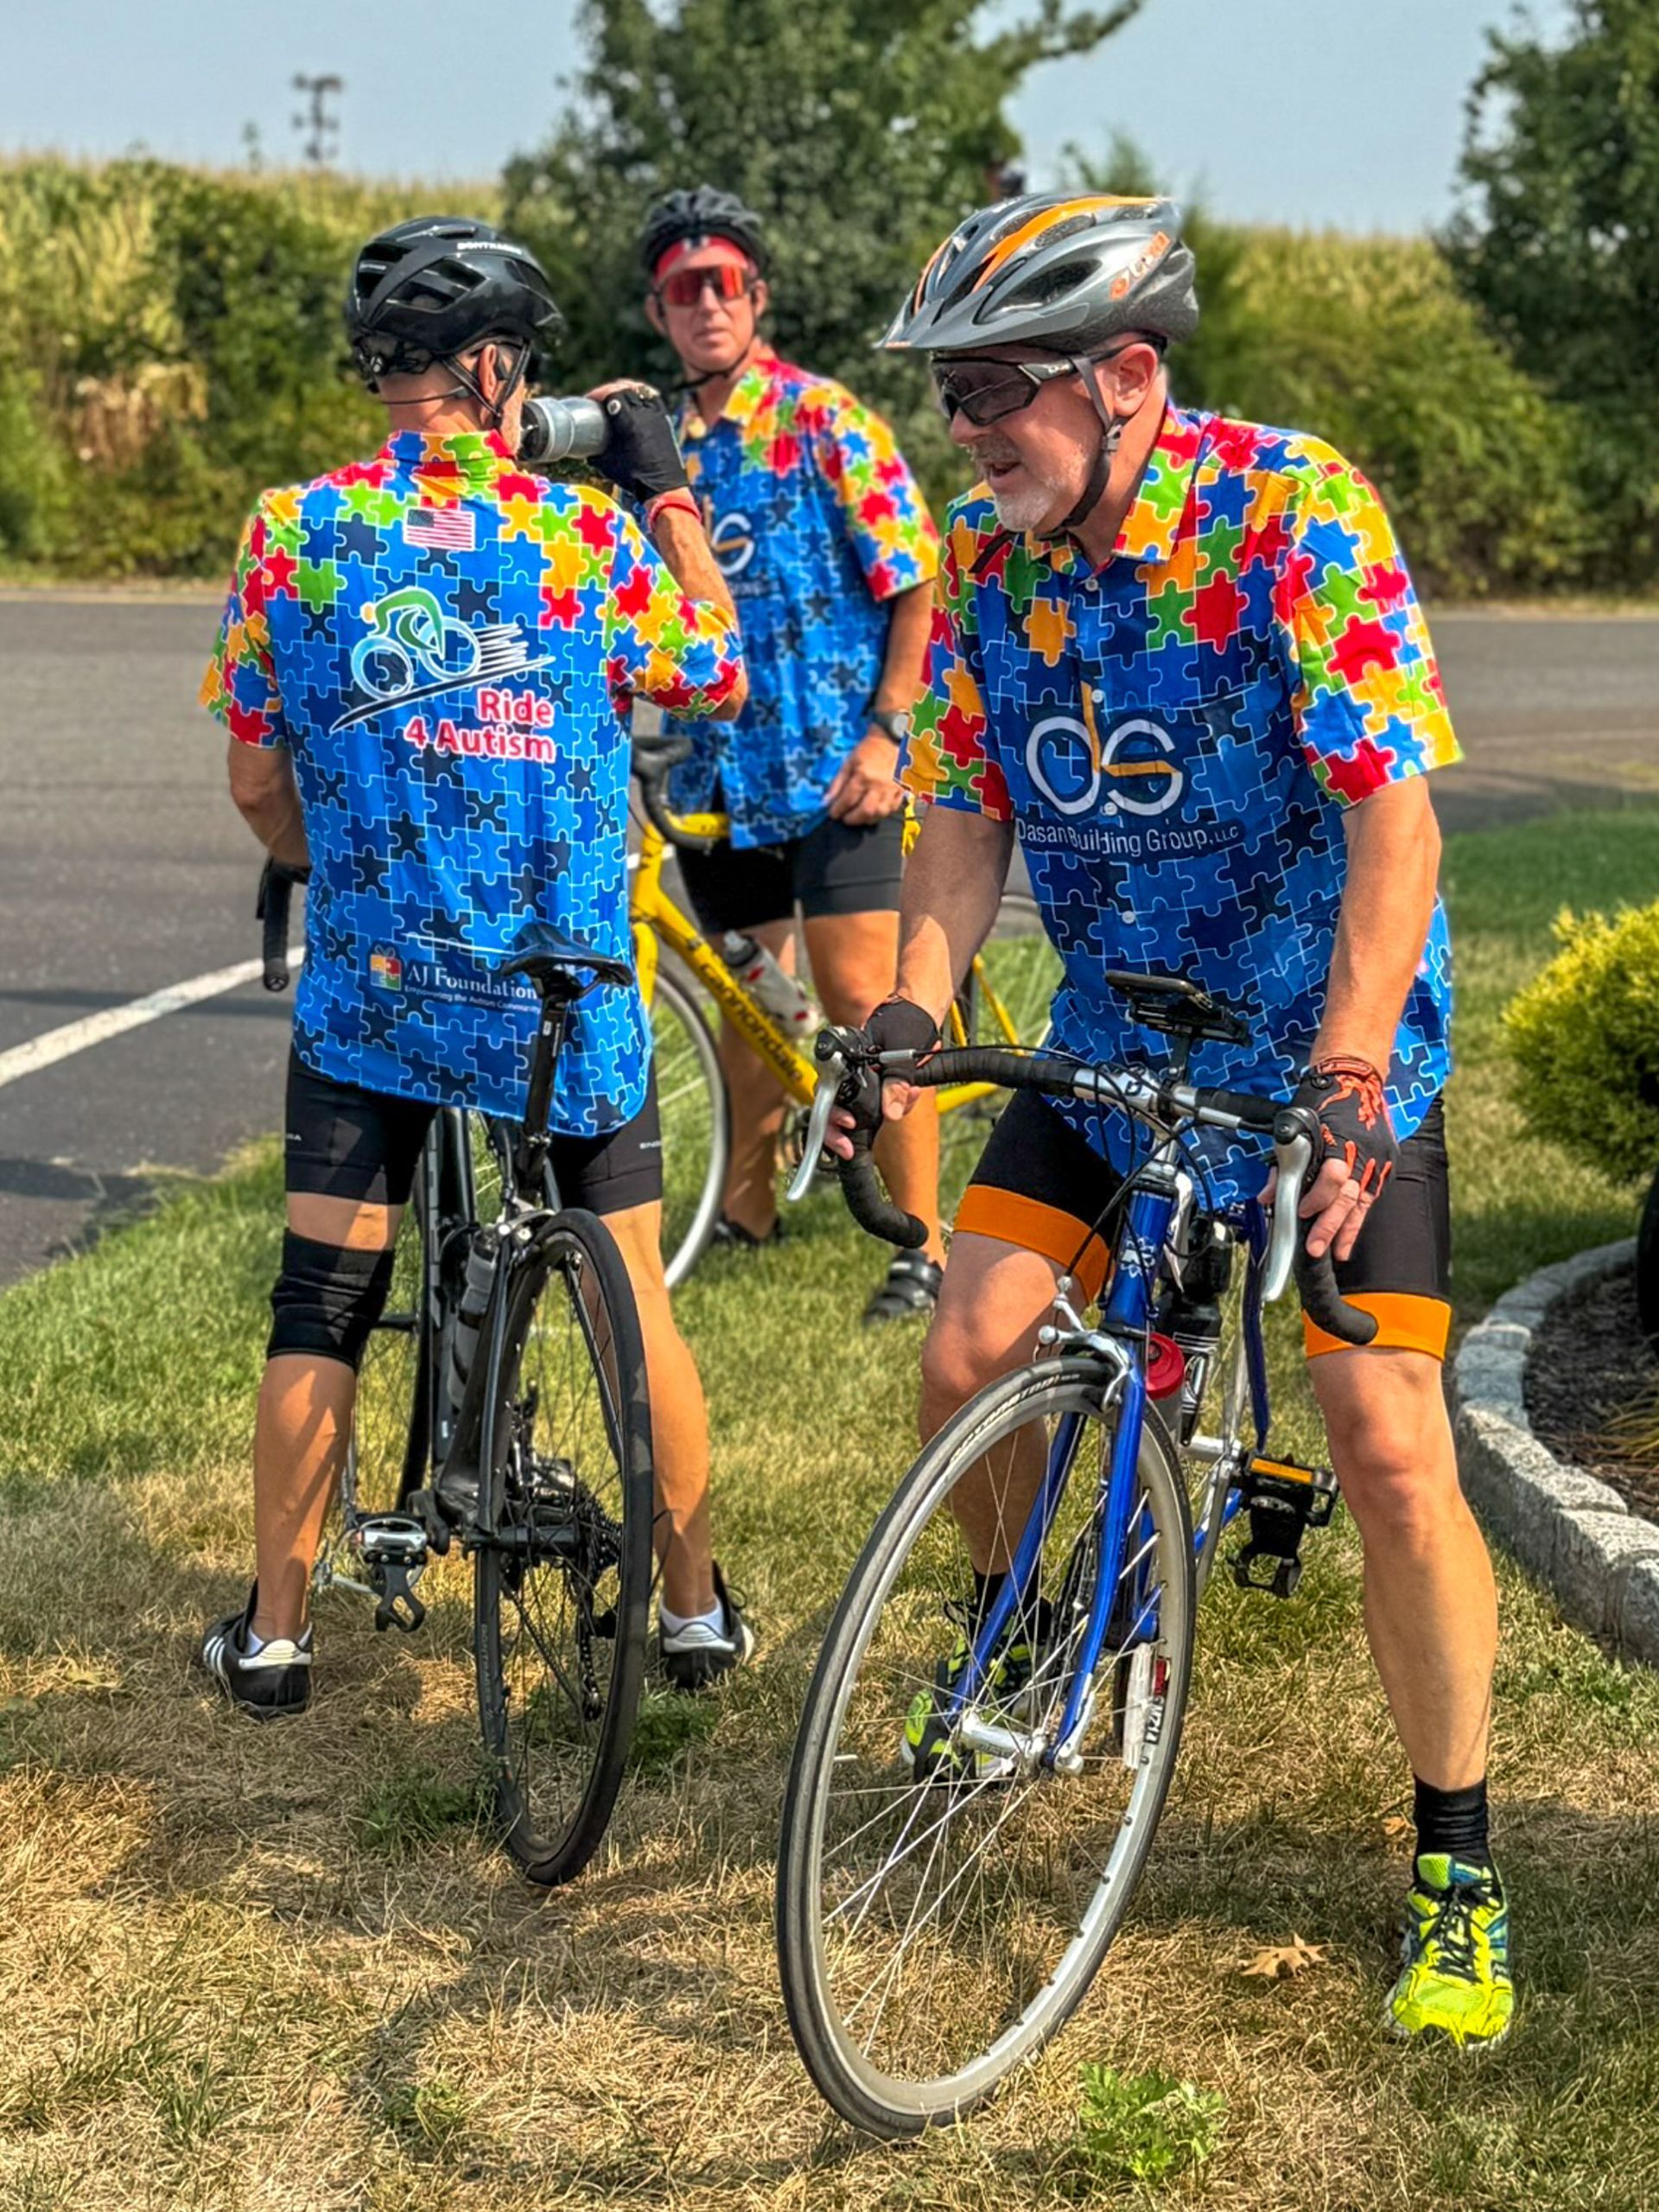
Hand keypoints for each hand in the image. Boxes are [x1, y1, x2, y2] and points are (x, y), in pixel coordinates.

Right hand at [585, 381, 690, 503]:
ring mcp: (656, 415)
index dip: (599, 393)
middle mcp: (644, 413)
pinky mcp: (664, 420)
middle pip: (625, 389)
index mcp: (628, 421)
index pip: (612, 394)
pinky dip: (643, 394)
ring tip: (618, 396)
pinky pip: (653, 398)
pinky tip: (637, 399)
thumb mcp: (608, 463)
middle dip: (610, 390)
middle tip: (601, 398)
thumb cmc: (635, 477)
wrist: (663, 488)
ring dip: (626, 389)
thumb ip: (595, 453)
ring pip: (640, 390)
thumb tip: (586, 450)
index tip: (591, 400)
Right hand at [820, 999, 942, 1158]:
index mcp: (844, 1059)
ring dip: (882, 1114)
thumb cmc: (905, 1020)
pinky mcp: (879, 1086)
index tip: (846, 1125)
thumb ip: (896, 1082)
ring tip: (909, 1095)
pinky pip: (882, 1106)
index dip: (830, 1116)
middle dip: (841, 1131)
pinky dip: (899, 1104)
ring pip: (860, 1112)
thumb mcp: (902, 1051)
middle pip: (833, 1110)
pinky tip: (912, 1091)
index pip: (825, 1092)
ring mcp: (862, 1081)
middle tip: (849, 1148)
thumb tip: (891, 1113)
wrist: (920, 1010)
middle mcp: (848, 1073)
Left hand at [825, 728, 905, 825]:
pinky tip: (872, 813)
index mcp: (864, 776)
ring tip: (857, 817)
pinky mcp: (901, 792)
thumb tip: (826, 802)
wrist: (892, 741)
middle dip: (852, 819)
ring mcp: (892, 791)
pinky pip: (890, 810)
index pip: (848, 800)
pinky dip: (879, 815)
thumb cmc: (867, 750)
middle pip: (865, 811)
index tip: (833, 814)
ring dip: (865, 820)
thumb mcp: (848, 763)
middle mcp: (879, 786)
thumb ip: (837, 783)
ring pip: (879, 814)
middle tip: (845, 818)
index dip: (838, 810)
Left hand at [1290, 1056, 1398, 1264]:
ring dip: (1349, 1230)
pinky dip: (1360, 1216)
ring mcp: (1378, 1158)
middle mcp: (1363, 1152)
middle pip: (1349, 1197)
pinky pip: (1372, 1195)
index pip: (1333, 1177)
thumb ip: (1282, 1163)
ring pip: (1364, 1202)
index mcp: (1341, 1140)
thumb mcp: (1295, 1124)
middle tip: (1317, 1249)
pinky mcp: (1385, 1162)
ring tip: (1338, 1253)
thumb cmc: (1324, 1099)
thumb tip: (1267, 1196)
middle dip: (1332, 1226)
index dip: (1318, 1198)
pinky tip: (1351, 1233)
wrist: (1356, 1077)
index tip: (1302, 1212)